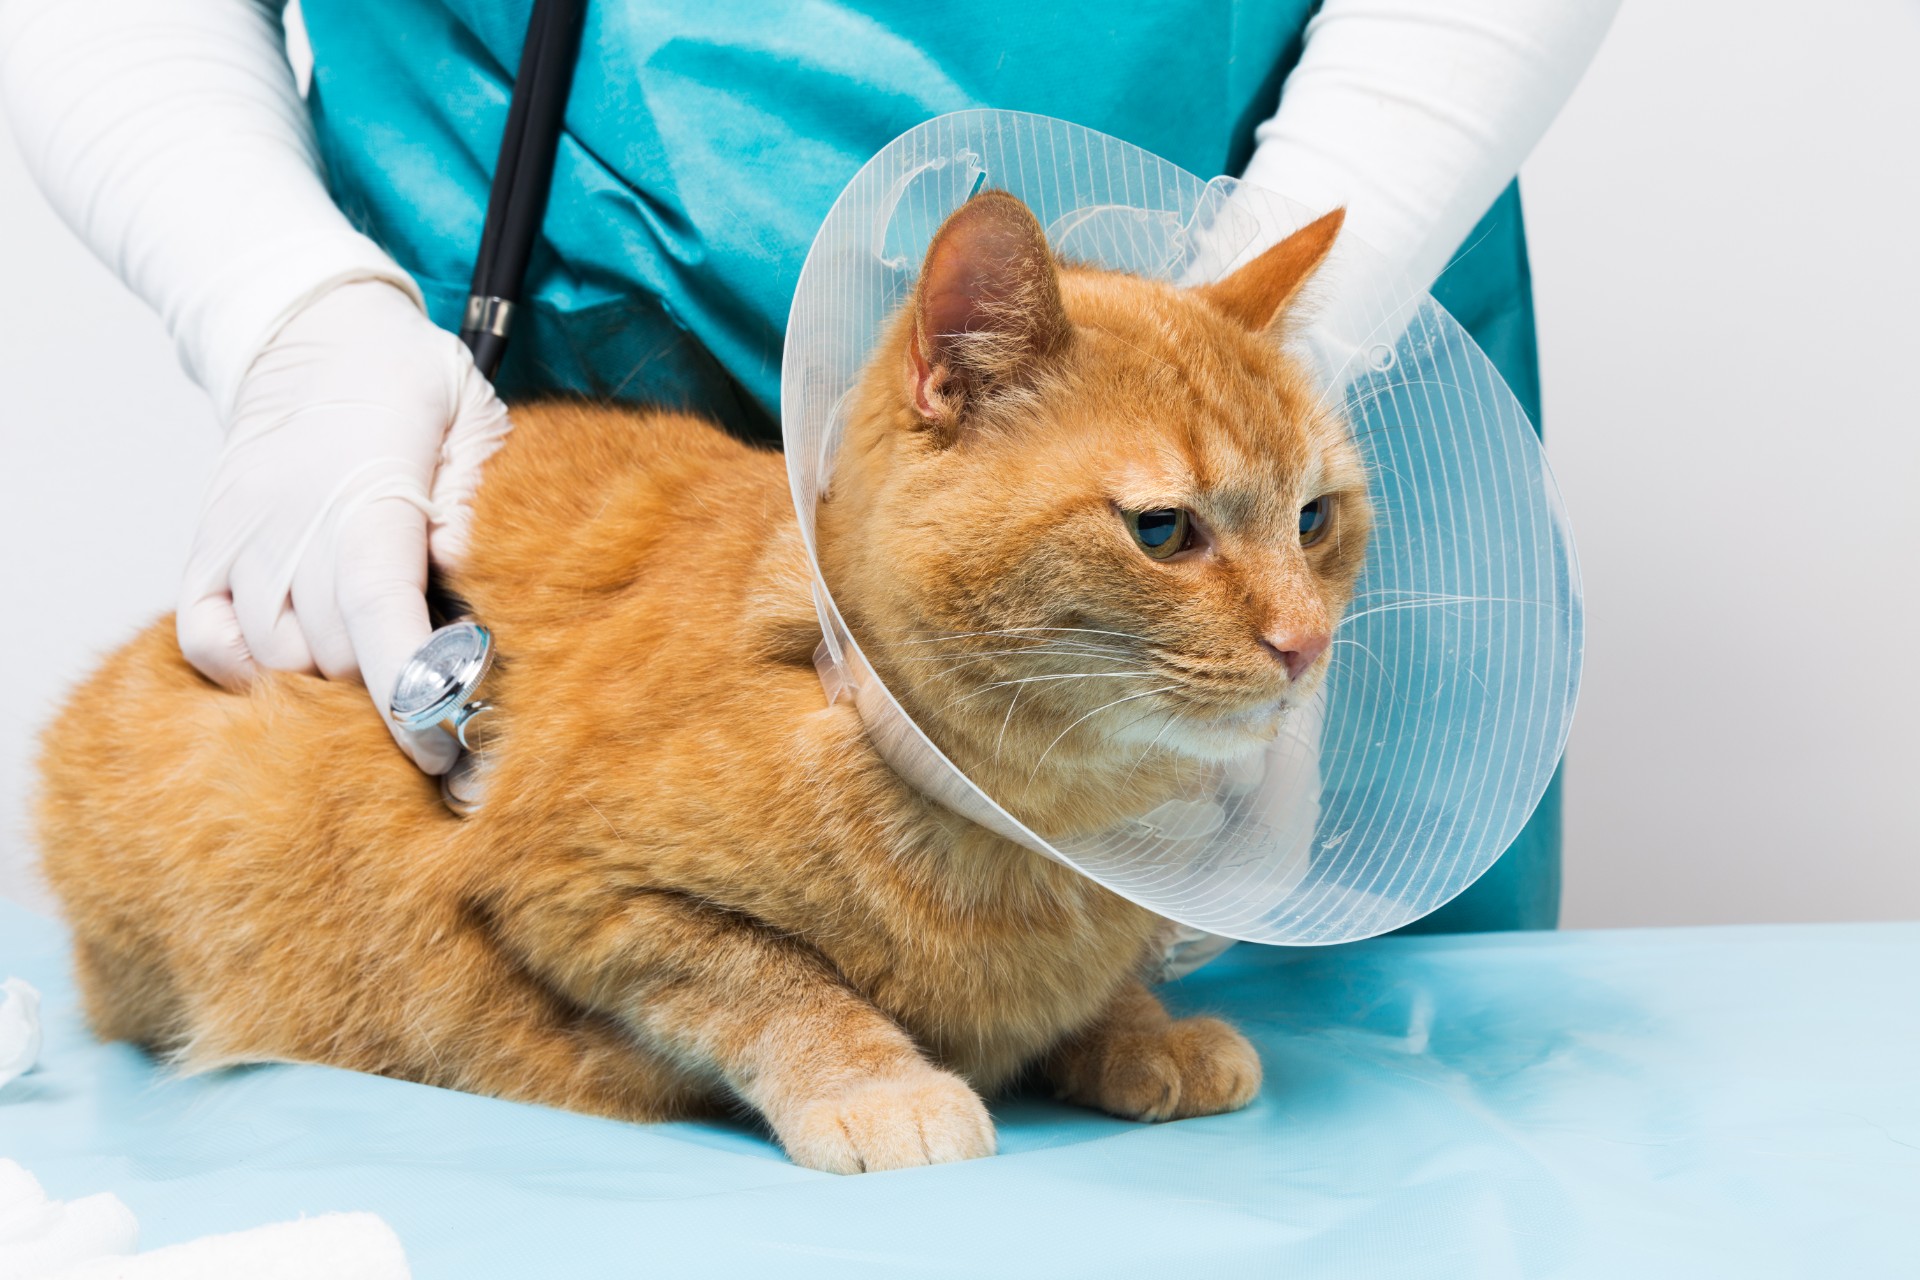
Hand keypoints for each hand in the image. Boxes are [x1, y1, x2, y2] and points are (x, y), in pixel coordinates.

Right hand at [176, 280, 511, 772]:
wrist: (313, 332)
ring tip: (376, 663)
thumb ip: (472, 492)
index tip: (444, 740)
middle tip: (437, 694)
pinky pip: (203, 639)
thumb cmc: (407, 381)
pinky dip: (243, 668)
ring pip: (274, 658)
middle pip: (333, 656)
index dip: (408, 688)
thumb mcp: (473, 416)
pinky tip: (297, 659)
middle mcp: (294, 523)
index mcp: (370, 495)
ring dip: (326, 680)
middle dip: (388, 690)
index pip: (379, 611)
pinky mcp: (208, 546)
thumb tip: (461, 559)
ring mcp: (243, 537)